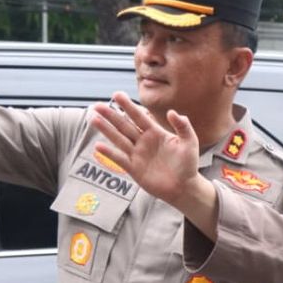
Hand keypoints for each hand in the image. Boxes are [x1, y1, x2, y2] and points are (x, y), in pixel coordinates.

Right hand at [89, 91, 220, 238]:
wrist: (184, 187)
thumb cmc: (188, 165)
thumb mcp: (190, 143)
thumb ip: (183, 126)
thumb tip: (172, 112)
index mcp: (155, 133)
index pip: (139, 116)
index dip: (128, 106)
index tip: (116, 95)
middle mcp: (143, 142)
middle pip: (124, 126)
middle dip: (111, 115)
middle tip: (97, 105)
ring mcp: (137, 155)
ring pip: (118, 139)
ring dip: (106, 130)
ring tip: (93, 119)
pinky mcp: (134, 169)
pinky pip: (120, 159)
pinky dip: (109, 153)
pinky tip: (98, 146)